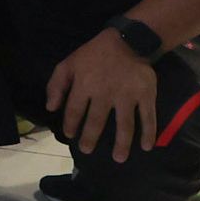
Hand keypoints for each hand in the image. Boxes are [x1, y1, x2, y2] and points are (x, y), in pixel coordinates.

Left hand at [46, 32, 160, 162]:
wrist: (127, 41)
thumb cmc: (93, 54)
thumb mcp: (68, 64)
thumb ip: (56, 85)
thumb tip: (50, 108)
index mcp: (84, 86)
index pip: (74, 111)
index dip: (70, 125)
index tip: (70, 135)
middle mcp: (104, 94)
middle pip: (96, 122)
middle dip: (90, 138)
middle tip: (87, 150)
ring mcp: (127, 96)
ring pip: (124, 125)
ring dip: (121, 143)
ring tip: (118, 158)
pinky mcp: (145, 95)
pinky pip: (148, 117)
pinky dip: (148, 133)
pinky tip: (146, 147)